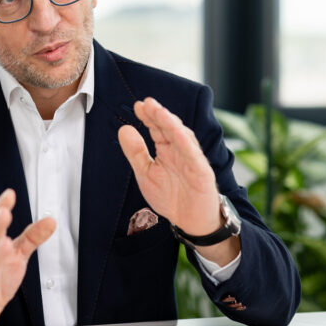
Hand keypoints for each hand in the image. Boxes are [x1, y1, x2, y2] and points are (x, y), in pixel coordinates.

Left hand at [118, 98, 237, 263]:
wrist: (191, 221)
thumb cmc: (172, 197)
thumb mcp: (146, 174)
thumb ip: (136, 153)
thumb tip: (124, 130)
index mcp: (167, 150)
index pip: (157, 128)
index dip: (148, 116)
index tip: (138, 106)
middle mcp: (180, 151)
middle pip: (170, 128)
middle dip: (159, 115)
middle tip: (147, 103)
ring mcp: (192, 160)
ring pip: (183, 137)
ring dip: (172, 124)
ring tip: (160, 112)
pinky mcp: (202, 172)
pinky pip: (194, 156)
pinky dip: (186, 144)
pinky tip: (178, 133)